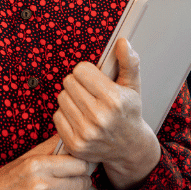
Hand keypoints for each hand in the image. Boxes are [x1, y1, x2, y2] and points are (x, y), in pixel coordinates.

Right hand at [0, 135, 90, 189]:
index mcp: (37, 167)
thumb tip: (72, 139)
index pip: (79, 165)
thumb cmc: (5, 181)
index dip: (80, 166)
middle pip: (81, 184)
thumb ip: (50, 147)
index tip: (76, 168)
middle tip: (70, 181)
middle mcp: (40, 189)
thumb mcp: (25, 159)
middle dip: (79, 181)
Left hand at [55, 38, 160, 189]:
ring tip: (86, 105)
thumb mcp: (133, 86)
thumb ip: (128, 61)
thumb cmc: (129, 112)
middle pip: (69, 82)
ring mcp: (86, 133)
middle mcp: (99, 117)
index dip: (87, 72)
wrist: (129, 148)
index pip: (81, 70)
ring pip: (62, 98)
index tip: (96, 79)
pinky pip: (57, 116)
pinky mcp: (75, 144)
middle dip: (78, 84)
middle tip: (91, 93)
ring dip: (71, 98)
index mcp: (114, 100)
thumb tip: (122, 42)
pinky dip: (66, 115)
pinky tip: (80, 118)